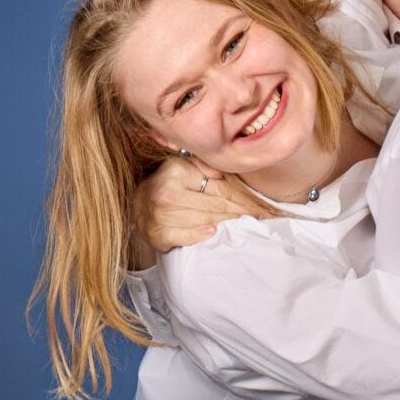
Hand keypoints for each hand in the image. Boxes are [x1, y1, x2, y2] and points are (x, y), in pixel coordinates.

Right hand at [131, 156, 267, 253]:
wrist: (137, 206)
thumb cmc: (168, 185)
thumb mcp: (183, 167)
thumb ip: (204, 164)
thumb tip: (223, 170)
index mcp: (176, 171)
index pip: (219, 187)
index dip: (243, 196)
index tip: (262, 205)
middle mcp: (167, 192)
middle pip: (216, 205)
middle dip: (241, 211)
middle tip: (261, 216)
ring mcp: (160, 215)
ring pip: (206, 219)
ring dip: (227, 223)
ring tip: (245, 224)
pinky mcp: (158, 233)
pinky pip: (187, 235)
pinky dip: (201, 234)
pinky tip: (213, 231)